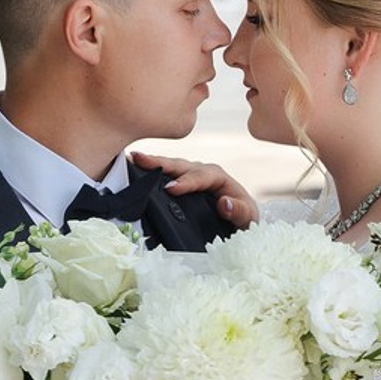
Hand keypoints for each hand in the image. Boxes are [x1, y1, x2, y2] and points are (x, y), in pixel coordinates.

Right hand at [132, 152, 259, 229]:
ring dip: (151, 163)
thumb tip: (225, 202)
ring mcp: (188, 176)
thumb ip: (240, 211)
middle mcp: (201, 172)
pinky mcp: (179, 183)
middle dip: (160, 162)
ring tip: (132, 158)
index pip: (200, 177)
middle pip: (180, 165)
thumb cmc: (243, 218)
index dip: (186, 182)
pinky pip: (164, 176)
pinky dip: (149, 172)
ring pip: (169, 167)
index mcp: (218, 177)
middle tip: (139, 159)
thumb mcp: (248, 218)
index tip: (171, 189)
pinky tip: (133, 168)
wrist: (238, 221)